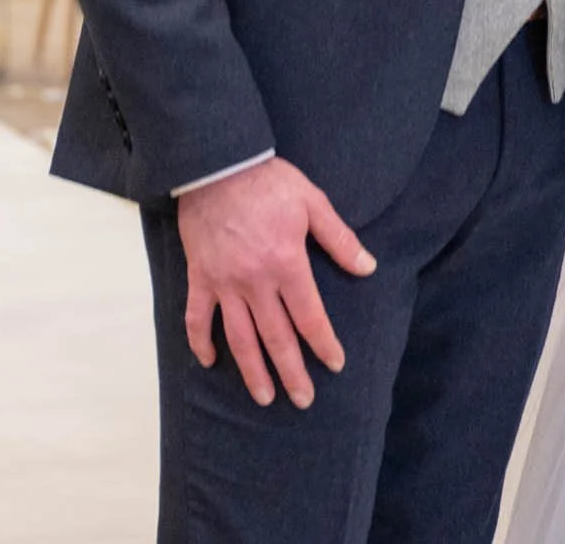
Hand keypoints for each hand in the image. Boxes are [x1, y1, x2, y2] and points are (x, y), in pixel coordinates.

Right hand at [176, 156, 376, 407]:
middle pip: (275, 337)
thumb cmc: (269, 182)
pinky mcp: (200, 277)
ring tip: (264, 396)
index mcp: (286, 264)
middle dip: (291, 371)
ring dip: (251, 370)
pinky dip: (201, 341)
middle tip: (302, 399)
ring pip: (239, 337)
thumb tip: (367, 268)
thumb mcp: (313, 203)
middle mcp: (255, 282)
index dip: (323, 343)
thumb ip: (339, 240)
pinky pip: (197, 317)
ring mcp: (224, 283)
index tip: (334, 364)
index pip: (309, 316)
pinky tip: (209, 361)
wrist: (217, 165)